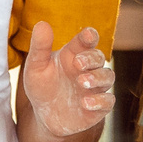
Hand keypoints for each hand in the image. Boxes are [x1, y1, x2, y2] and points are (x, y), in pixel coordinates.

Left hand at [22, 22, 112, 138]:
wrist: (44, 118)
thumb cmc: (41, 87)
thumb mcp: (35, 67)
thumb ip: (39, 47)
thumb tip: (42, 23)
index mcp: (74, 54)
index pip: (86, 41)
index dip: (89, 36)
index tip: (88, 35)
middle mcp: (88, 68)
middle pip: (98, 57)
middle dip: (91, 58)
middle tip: (77, 63)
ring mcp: (96, 87)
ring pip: (108, 76)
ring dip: (97, 78)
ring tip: (82, 82)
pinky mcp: (99, 107)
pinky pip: (108, 101)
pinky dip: (100, 101)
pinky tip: (86, 103)